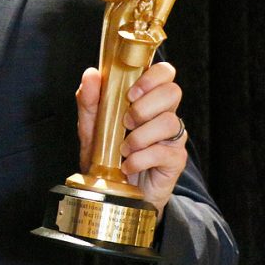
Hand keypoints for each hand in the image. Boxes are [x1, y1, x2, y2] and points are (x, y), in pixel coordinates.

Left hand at [76, 62, 186, 215]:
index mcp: (146, 99)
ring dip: (140, 136)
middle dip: (144, 106)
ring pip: (170, 122)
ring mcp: (172, 137)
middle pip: (173, 92)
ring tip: (123, 149)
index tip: (131, 93)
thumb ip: (89, 100)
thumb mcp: (91, 126)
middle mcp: (164, 114)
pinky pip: (163, 152)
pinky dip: (139, 159)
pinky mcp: (175, 160)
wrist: (114, 192)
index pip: (165, 73)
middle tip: (125, 122)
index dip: (152, 76)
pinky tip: (127, 165)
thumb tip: (91, 74)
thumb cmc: (106, 154)